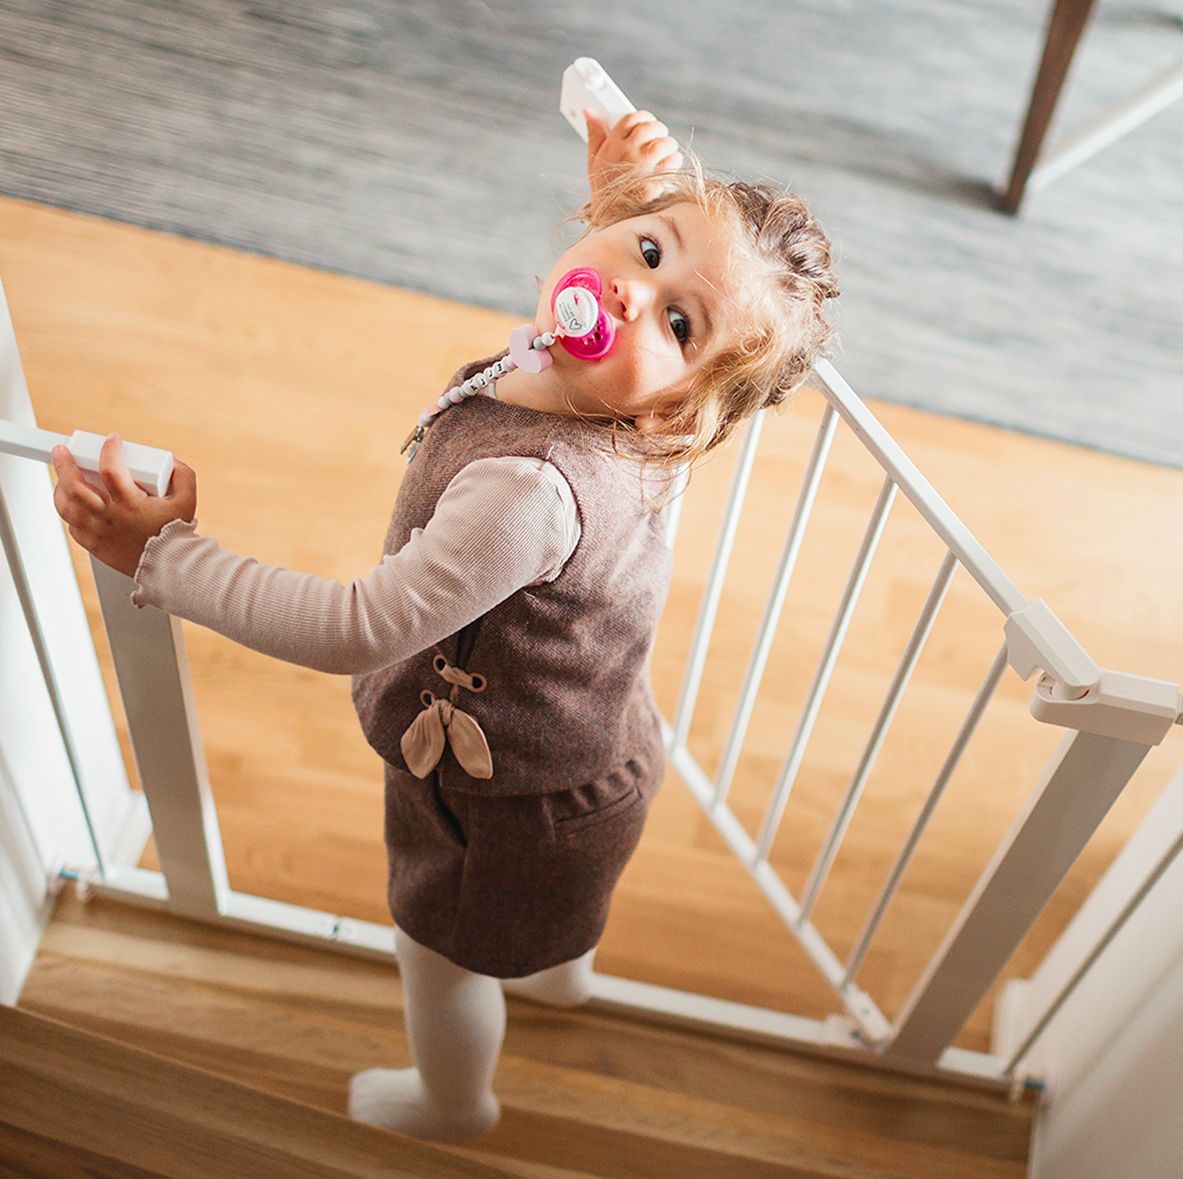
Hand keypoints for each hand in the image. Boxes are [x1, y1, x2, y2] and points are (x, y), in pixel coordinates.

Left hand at [51, 434, 197, 578]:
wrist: (169, 568)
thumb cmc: (175, 536)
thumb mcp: (187, 501)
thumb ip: (182, 476)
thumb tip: (171, 462)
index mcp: (129, 505)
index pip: (110, 470)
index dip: (109, 450)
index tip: (112, 440)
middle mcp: (108, 518)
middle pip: (75, 487)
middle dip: (64, 464)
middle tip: (63, 451)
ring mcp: (98, 532)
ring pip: (66, 507)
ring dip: (61, 488)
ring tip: (64, 477)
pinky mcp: (94, 545)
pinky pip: (72, 526)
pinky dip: (71, 512)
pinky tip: (76, 504)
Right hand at [586, 109, 683, 203]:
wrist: (609, 221)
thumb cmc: (604, 189)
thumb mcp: (593, 162)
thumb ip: (594, 135)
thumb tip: (589, 110)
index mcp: (612, 145)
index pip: (631, 118)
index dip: (643, 117)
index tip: (647, 122)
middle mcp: (626, 153)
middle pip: (650, 128)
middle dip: (660, 130)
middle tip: (661, 136)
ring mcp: (640, 169)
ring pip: (665, 144)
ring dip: (670, 145)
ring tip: (668, 152)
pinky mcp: (652, 185)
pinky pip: (672, 162)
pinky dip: (674, 161)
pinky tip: (670, 165)